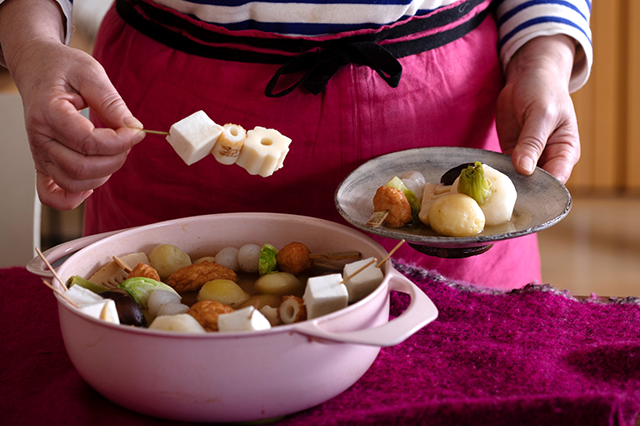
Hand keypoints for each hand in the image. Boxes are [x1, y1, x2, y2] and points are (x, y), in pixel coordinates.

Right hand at [0, 0, 144, 209]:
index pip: (89, 142)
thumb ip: (111, 102)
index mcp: (48, 112)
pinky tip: (92, 183)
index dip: (120, 141)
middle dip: (116, 158)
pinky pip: (50, 194)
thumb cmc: (61, 67)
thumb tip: (133, 127)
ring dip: (103, 174)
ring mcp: (38, 153)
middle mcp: (40, 137)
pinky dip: (73, 198)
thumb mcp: (90, 72)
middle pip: (82, 168)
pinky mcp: (41, 162)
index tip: (136, 131)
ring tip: (113, 153)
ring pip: (73, 182)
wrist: (36, 65)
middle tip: (127, 140)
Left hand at [496, 35, 579, 183]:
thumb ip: (533, 142)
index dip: (539, 190)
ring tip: (488, 185)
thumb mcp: (542, 113)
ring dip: (504, 183)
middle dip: (519, 189)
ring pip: (517, 180)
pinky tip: (484, 174)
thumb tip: (524, 168)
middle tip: (498, 192)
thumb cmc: (544, 90)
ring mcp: (529, 159)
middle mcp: (548, 160)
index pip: (556, 180)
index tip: (520, 191)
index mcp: (565, 152)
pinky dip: (495, 172)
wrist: (527, 76)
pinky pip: (503, 170)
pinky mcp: (511, 154)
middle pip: (535, 185)